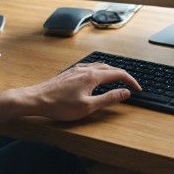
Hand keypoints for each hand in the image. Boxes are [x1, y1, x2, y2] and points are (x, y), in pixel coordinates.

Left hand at [24, 62, 141, 120]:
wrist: (36, 99)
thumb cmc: (59, 105)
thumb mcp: (88, 107)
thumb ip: (109, 99)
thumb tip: (125, 93)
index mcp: (93, 76)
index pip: (119, 74)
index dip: (131, 81)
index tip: (138, 89)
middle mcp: (86, 69)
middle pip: (111, 68)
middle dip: (123, 76)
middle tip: (130, 85)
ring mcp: (77, 69)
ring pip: (100, 66)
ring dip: (112, 72)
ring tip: (117, 81)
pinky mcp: (70, 72)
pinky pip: (90, 67)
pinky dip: (100, 71)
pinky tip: (97, 78)